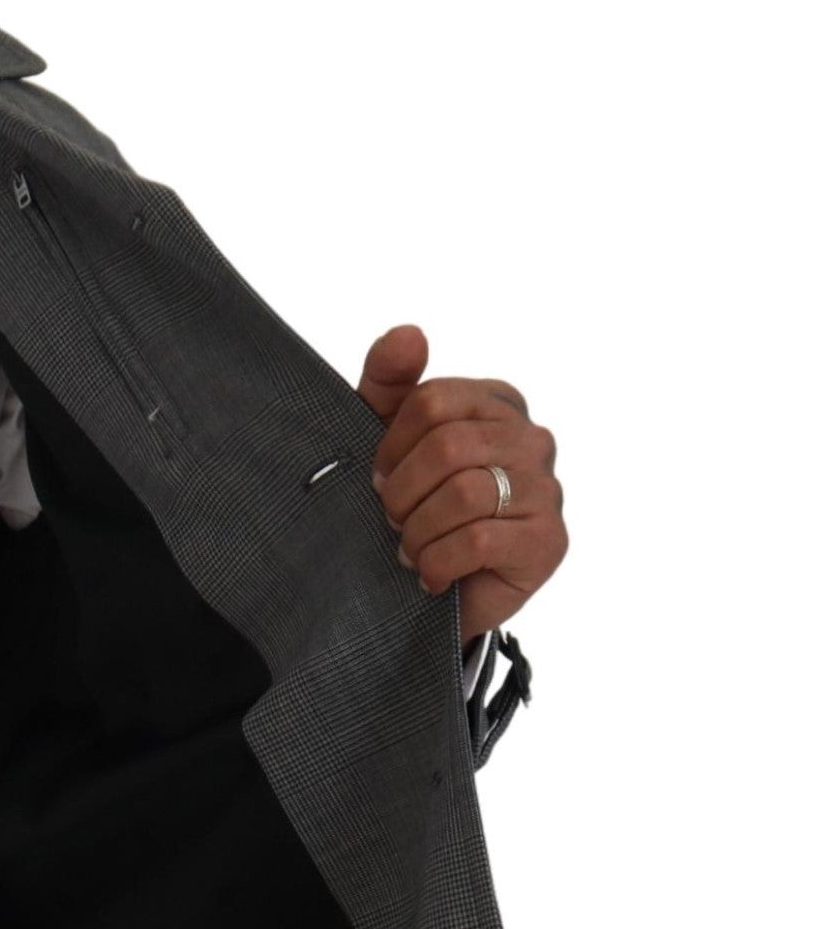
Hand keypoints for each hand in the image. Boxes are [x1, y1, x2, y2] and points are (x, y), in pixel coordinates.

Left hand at [356, 324, 566, 644]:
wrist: (431, 595)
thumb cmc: (413, 510)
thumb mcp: (386, 443)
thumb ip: (388, 384)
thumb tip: (407, 333)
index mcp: (496, 404)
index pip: (432, 400)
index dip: (390, 446)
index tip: (380, 477)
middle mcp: (532, 439)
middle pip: (447, 446)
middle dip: (402, 492)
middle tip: (394, 520)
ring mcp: (547, 489)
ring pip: (464, 494)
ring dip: (419, 531)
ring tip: (413, 549)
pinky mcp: (548, 542)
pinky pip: (478, 540)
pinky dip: (438, 562)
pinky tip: (433, 575)